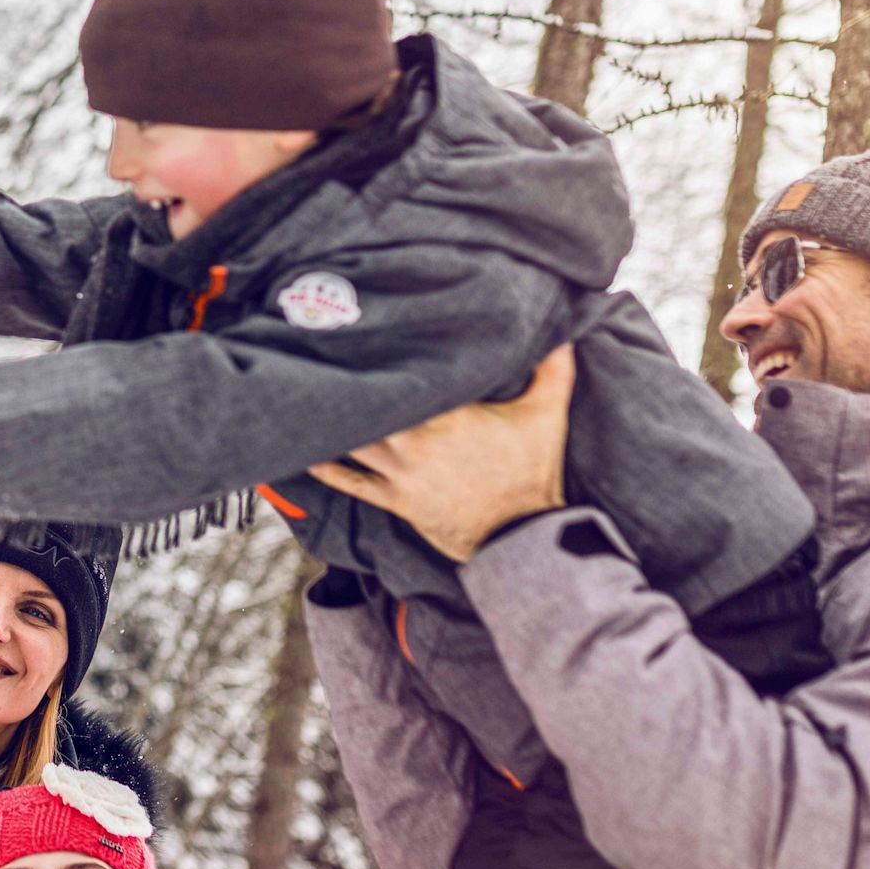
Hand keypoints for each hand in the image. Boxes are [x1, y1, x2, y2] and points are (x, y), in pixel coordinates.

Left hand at [308, 343, 575, 562]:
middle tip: (325, 357)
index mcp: (448, 417)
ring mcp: (401, 473)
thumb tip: (562, 330)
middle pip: (370, 406)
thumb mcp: (548, 415)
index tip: (365, 334)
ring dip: (335, 421)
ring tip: (312, 397)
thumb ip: (553, 369)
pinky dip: (328, 468)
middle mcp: (415, 443)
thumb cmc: (534, 474)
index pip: (407, 379)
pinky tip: (307, 452)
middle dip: (352, 383)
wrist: (521, 538)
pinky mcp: (395, 500)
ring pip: (355, 440)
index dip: (384, 355)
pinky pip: (353, 482)